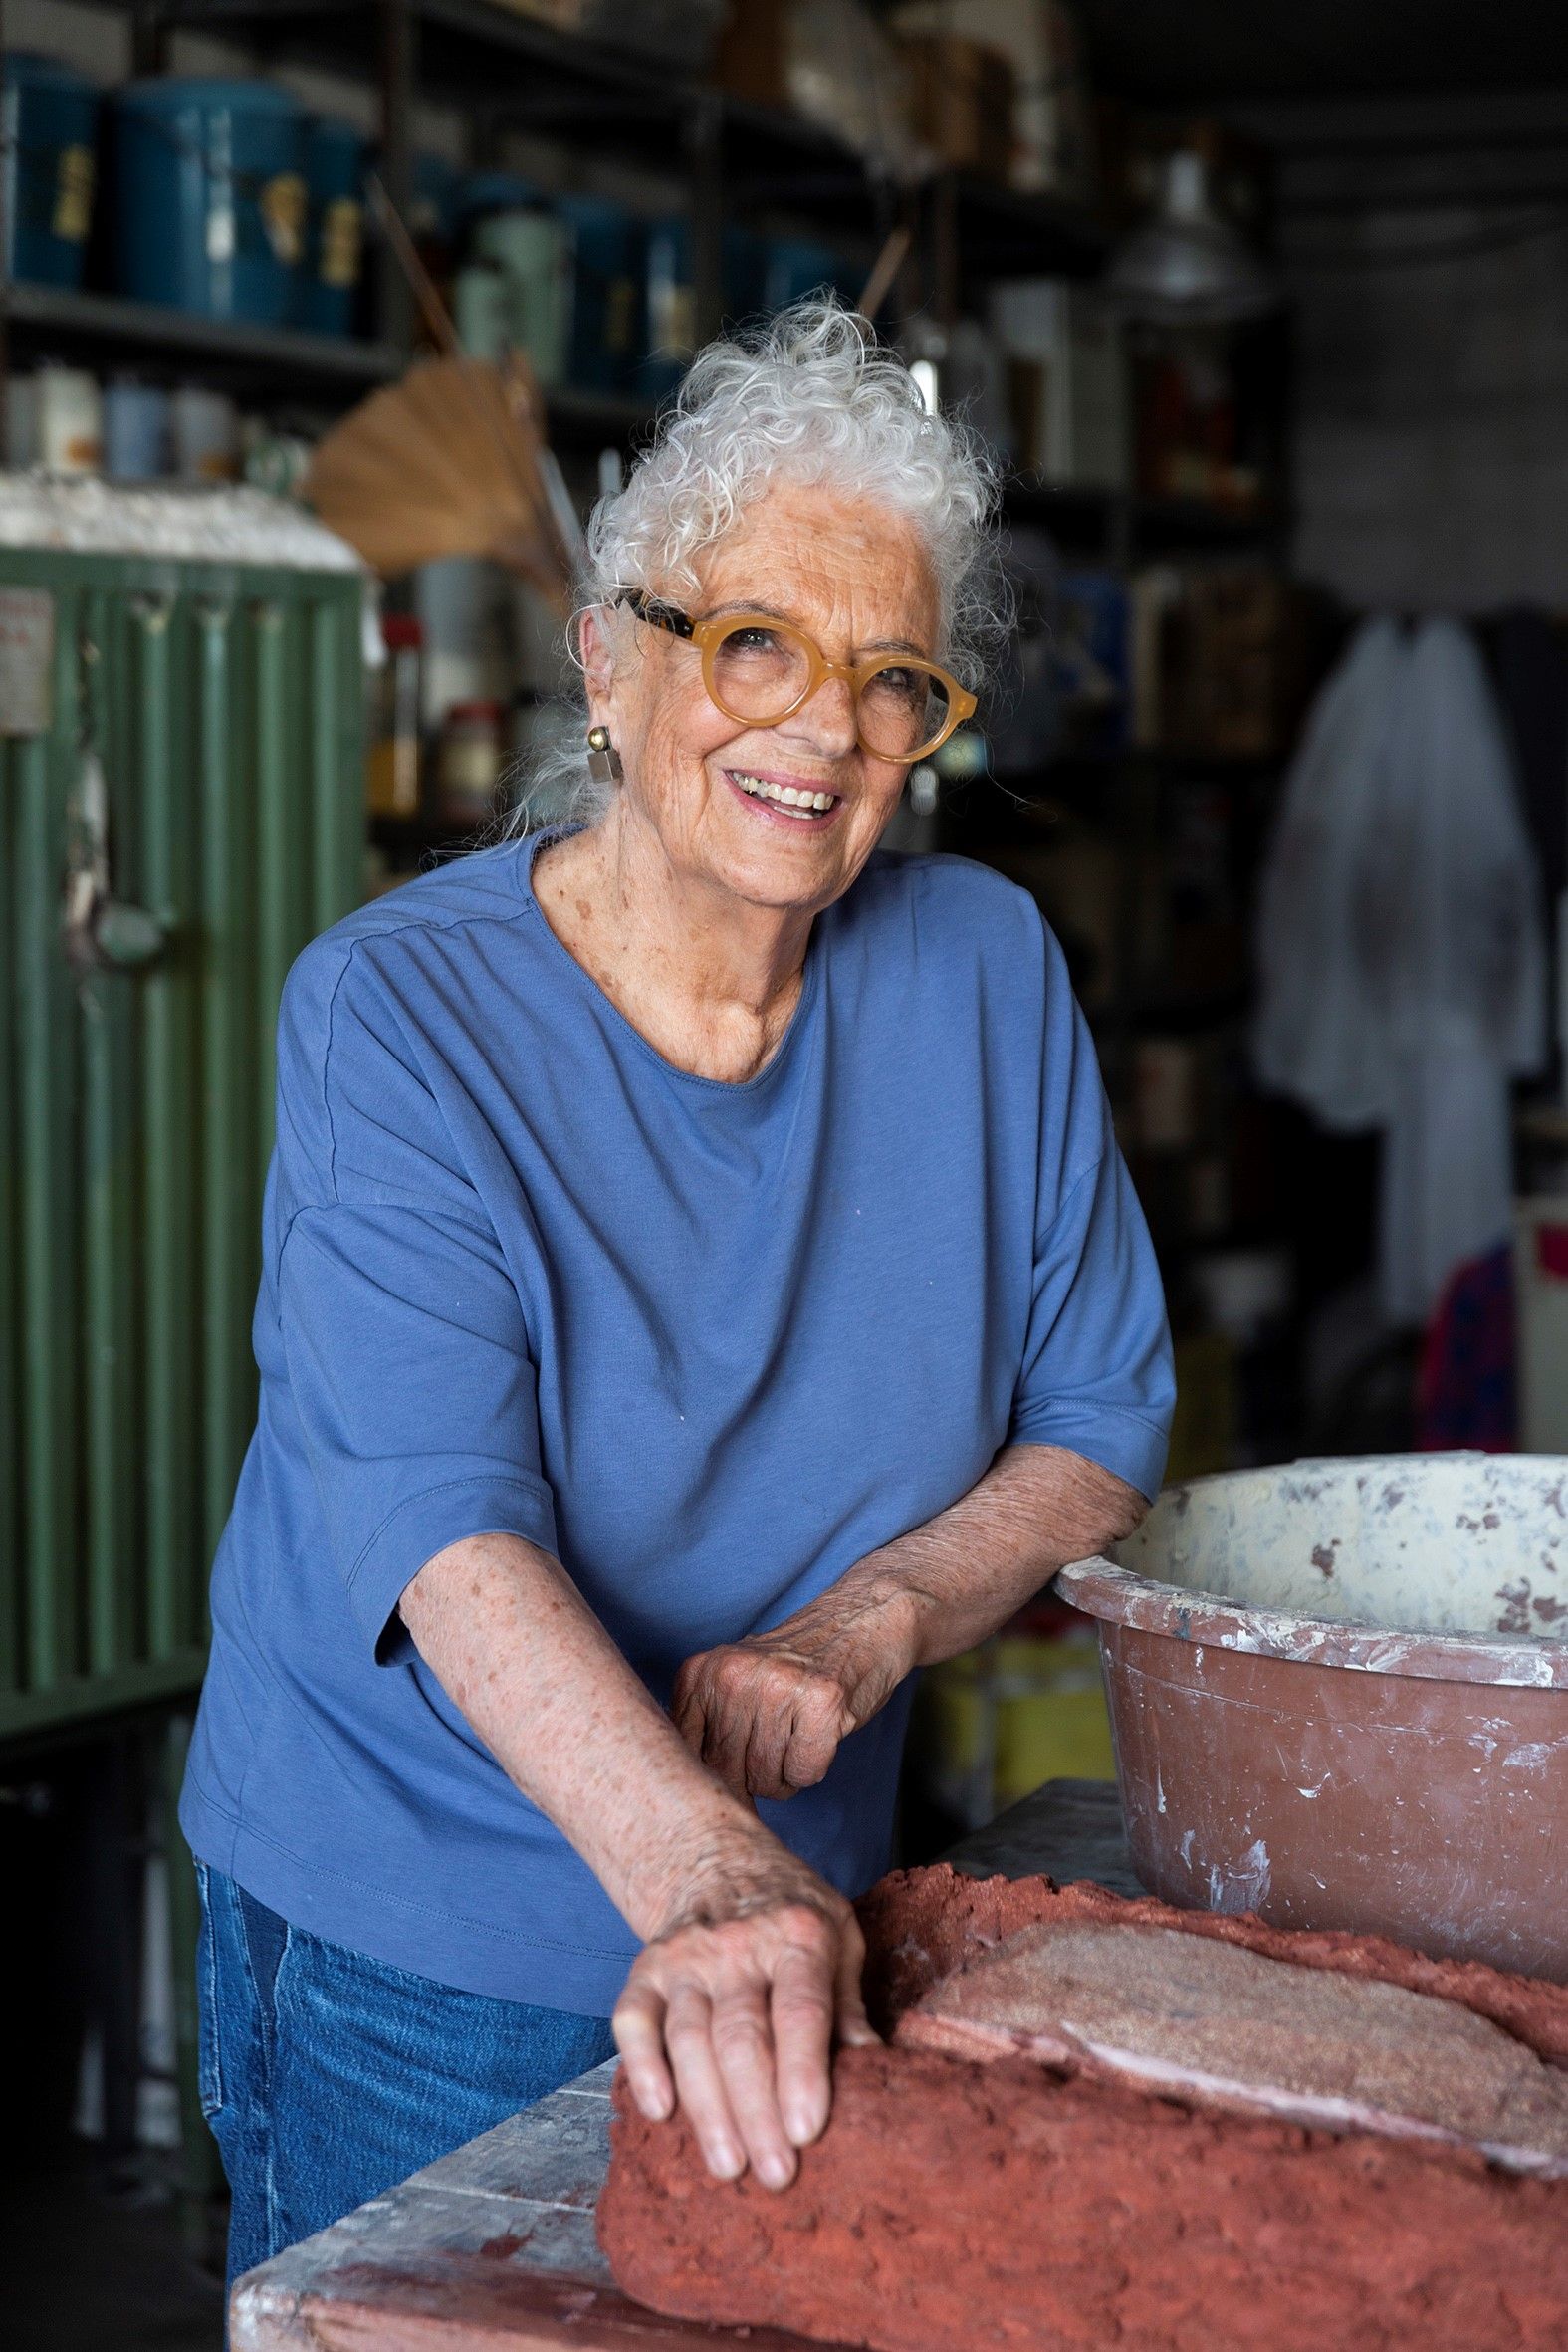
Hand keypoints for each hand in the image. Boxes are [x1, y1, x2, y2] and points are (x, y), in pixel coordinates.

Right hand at [612, 1831, 877, 2189]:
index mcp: (798, 1935)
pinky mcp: (646, 1969)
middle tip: (775, 2174)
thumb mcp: (840, 1938)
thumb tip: (876, 2073)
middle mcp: (738, 1944)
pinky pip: (633, 2020)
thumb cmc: (792, 1912)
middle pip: (742, 2036)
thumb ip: (850, 2005)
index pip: (799, 2010)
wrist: (716, 1856)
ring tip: (728, 2165)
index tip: (808, 2132)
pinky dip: (641, 2066)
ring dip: (707, 2108)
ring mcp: (686, 1957)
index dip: (802, 2073)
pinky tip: (660, 2111)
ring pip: (689, 2038)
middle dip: (757, 2111)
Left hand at [673, 1635, 860, 1802]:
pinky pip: (803, 1774)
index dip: (713, 1774)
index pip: (688, 1753)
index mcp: (702, 1671)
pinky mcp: (821, 1702)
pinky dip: (813, 1768)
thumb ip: (704, 1723)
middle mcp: (733, 1675)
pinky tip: (818, 1734)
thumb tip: (691, 1787)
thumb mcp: (733, 1681)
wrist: (858, 1626)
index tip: (736, 1764)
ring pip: (765, 1780)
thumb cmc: (792, 1669)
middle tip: (775, 1746)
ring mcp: (777, 1686)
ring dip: (784, 1775)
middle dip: (752, 1777)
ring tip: (796, 1736)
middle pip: (726, 1772)